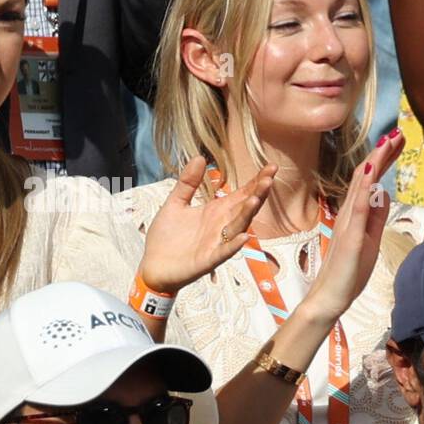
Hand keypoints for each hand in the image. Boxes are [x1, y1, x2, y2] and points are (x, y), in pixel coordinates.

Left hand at [138, 155, 274, 292]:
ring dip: (247, 214)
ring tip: (255, 199)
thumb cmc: (165, 237)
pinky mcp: (207, 260)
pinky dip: (233, 245)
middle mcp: (220, 226)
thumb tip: (199, 157)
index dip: (256, 182)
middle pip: (244, 208)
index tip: (271, 167)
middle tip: (268, 178)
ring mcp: (216, 244)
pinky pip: (223, 252)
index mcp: (215, 211)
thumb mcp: (175, 203)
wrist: (152, 265)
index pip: (241, 194)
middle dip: (257, 193)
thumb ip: (188, 182)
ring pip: (237, 227)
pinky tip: (243, 236)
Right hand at [300, 130, 404, 322]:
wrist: (331, 295)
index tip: (398, 142)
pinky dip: (366, 186)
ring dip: (375, 160)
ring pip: (361, 184)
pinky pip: (358, 206)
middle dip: (383, 152)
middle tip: (398, 132)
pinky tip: (372, 170)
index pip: (372, 179)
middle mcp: (349, 212)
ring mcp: (348, 221)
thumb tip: (384, 194)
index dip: (385, 159)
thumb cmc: (350, 271)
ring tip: (388, 141)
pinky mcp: (350, 234)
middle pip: (366, 174)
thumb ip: (376, 217)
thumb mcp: (370, 239)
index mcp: (357, 213)